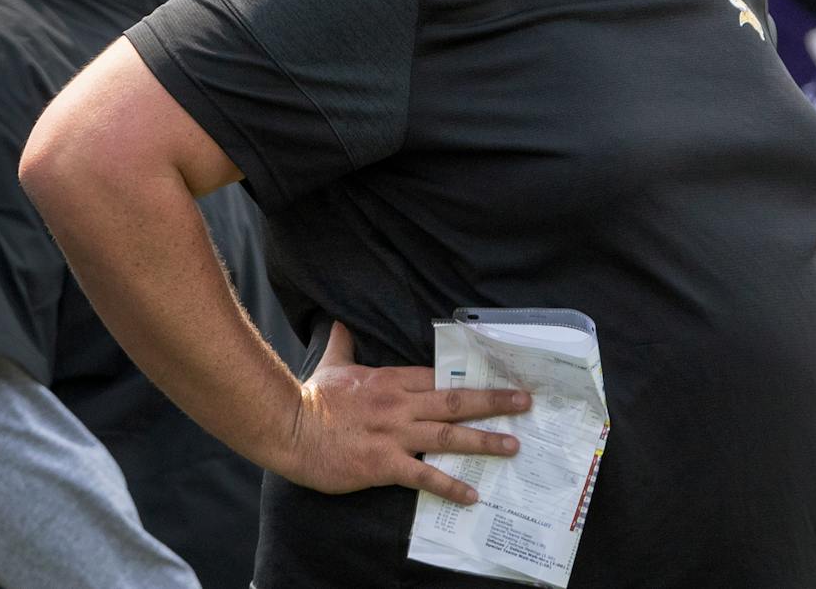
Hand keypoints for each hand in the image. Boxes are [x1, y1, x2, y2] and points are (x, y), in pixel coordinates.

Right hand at [280, 321, 527, 503]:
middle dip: (493, 402)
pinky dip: (450, 485)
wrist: (290, 428)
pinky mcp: (384, 464)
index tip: (497, 380)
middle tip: (525, 403)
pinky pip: (424, 475)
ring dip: (484, 441)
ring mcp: (394, 434)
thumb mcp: (331, 364)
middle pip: (455, 401)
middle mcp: (399, 404)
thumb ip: (343, 343)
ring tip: (513, 445)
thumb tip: (340, 322)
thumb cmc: (311, 398)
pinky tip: (471, 495)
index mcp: (390, 380)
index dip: (471, 380)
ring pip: (449, 435)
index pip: (439, 377)